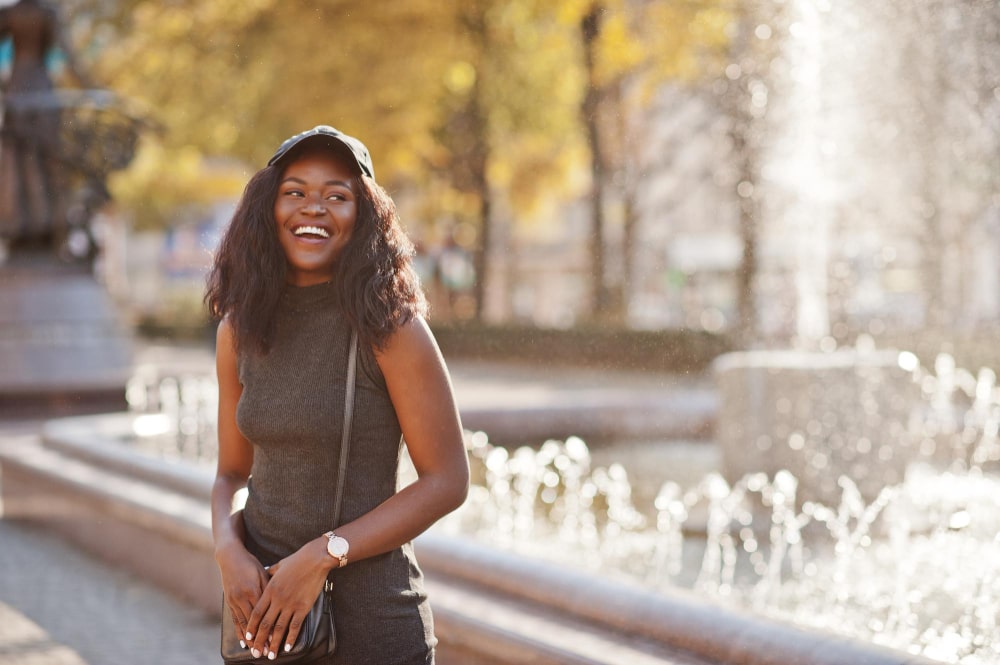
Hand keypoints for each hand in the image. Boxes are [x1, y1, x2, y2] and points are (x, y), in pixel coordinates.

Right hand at [217, 542, 267, 652]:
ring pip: (244, 624)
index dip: (270, 627)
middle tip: (267, 652)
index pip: (264, 613)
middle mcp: (243, 597)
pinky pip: (235, 620)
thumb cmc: (250, 564)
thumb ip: (270, 587)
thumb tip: (281, 600)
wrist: (230, 557)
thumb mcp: (263, 572)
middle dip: (261, 638)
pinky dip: (240, 632)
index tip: (277, 639)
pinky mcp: (229, 602)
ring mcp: (234, 601)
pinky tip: (244, 643)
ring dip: (250, 640)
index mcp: (254, 589)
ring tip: (255, 652)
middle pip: (254, 622)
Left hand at [245, 539, 329, 658]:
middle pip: (265, 624)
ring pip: (279, 628)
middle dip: (259, 640)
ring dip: (273, 644)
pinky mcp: (303, 607)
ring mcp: (291, 604)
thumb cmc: (297, 560)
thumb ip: (269, 574)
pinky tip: (287, 647)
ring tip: (270, 655)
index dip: (251, 626)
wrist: (315, 559)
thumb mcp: (278, 566)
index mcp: (270, 589)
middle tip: (255, 652)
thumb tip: (264, 574)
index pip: (257, 613)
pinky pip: (295, 626)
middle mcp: (278, 599)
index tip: (248, 637)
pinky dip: (290, 638)